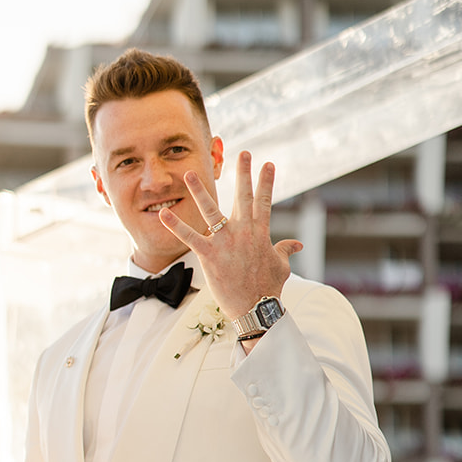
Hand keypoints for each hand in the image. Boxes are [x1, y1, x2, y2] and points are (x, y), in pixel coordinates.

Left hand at [158, 151, 301, 320]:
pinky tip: (163, 214)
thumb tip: (297, 244)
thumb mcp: (281, 266)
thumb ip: (285, 250)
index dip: (266, 182)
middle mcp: (243, 232)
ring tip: (189, 173)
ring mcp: (225, 242)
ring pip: (211, 210)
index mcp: (260, 233)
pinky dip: (176, 226)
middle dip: (244, 173)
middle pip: (243, 196)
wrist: (256, 308)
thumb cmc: (268, 288)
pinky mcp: (209, 255)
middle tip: (244, 153)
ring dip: (199, 190)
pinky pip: (189, 237)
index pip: (264, 201)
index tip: (267, 164)